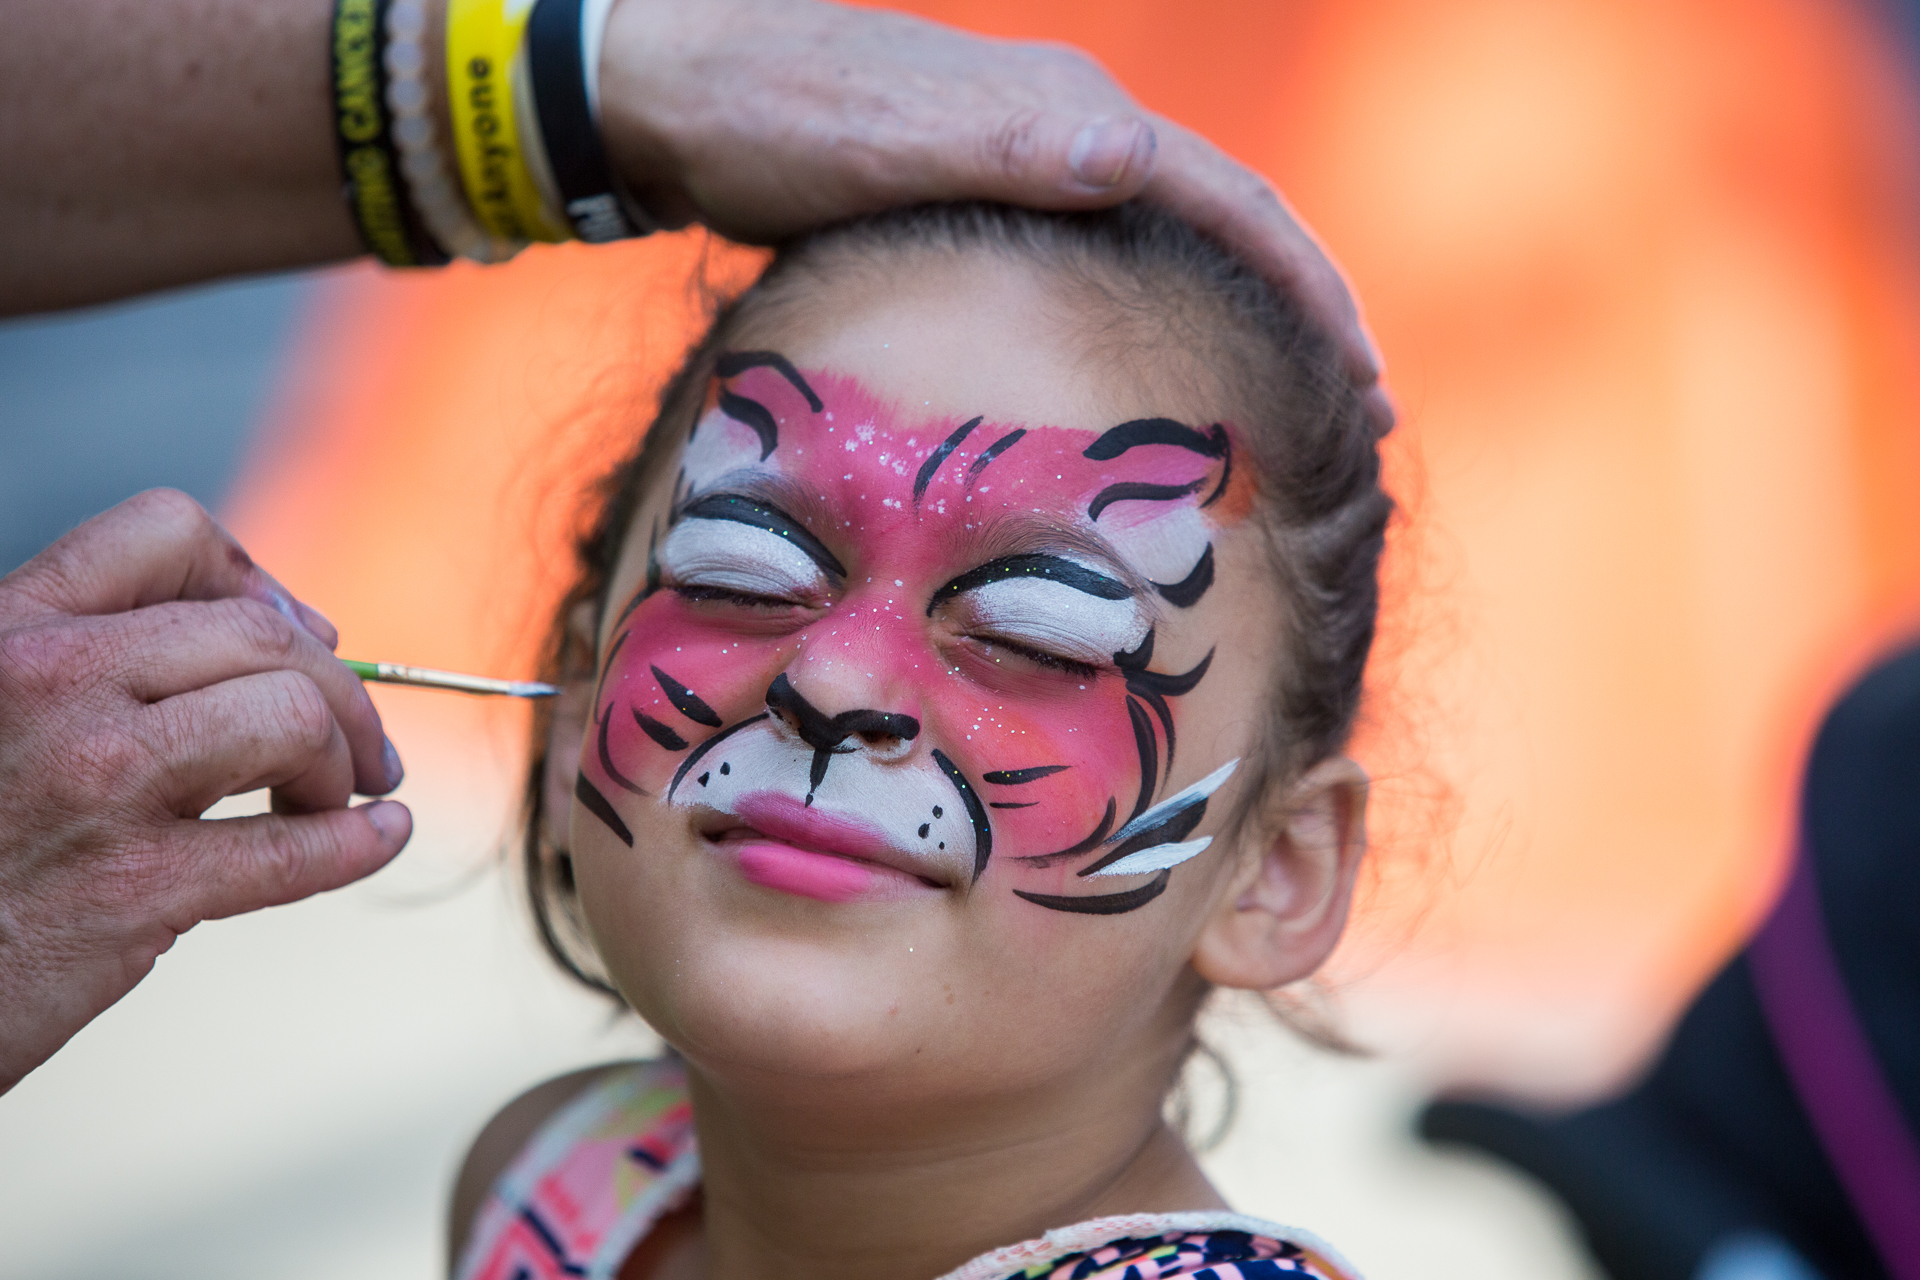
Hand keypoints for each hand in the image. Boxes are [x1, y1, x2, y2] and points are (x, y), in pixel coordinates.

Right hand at [0, 490, 410, 1091]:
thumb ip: (94, 661)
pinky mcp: (131, 891)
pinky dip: (362, 840)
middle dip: (337, 686)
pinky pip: (294, 850)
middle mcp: (48, 685)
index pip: (164, 531)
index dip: (254, 578)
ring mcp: (94, 783)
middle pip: (260, 635)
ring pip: (290, 718)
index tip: (295, 635)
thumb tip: (286, 630)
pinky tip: (380, 836)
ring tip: (338, 795)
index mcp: (8, 629)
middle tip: (357, 742)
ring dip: (342, 757)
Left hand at [599, 0, 1390, 433]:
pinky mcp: (986, 185)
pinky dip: (1167, 306)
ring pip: (1177, 239)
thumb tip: (1129, 156)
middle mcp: (1067, 125)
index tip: (1364, 386)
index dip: (1310, 296)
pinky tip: (1160, 362)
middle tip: (1360, 415)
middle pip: (1227, 220)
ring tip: (1292, 398)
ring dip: (1247, 314)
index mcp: (1068, 115)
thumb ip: (1001, 144)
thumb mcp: (880, 136)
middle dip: (1306, 313)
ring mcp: (1029, 150)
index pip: (1232, 204)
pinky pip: (1115, 252)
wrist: (675, 82)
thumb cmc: (769, 119)